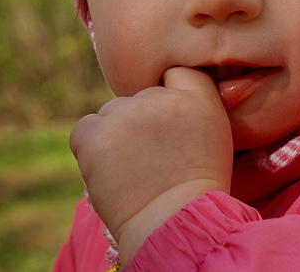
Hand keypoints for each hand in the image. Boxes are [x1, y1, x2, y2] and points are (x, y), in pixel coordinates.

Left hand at [69, 66, 232, 261]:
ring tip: (134, 172)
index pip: (175, 74)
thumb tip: (164, 94)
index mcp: (198, 96)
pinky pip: (84, 130)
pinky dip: (90, 148)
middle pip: (138, 99)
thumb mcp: (215, 139)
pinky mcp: (96, 133)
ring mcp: (126, 113)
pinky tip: (110, 172)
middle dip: (141, 125)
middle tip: (153, 163)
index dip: (167, 102)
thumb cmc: (196, 191)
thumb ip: (192, 106)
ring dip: (116, 137)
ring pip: (110, 114)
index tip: (170, 131)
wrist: (174, 225)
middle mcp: (160, 96)